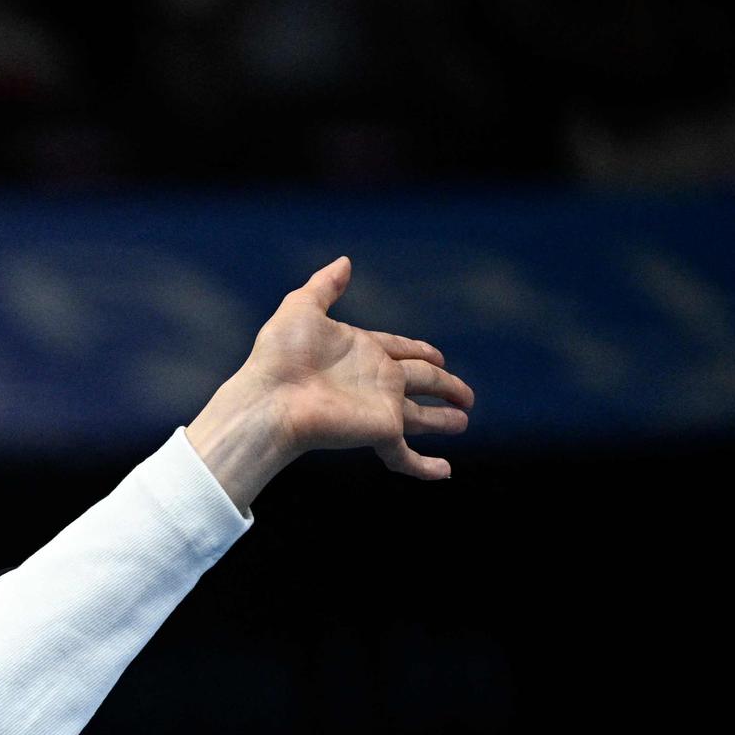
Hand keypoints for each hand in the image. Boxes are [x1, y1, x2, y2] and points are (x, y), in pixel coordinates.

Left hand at [231, 256, 476, 479]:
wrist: (269, 399)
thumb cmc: (279, 356)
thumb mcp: (301, 309)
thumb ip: (324, 286)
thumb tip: (344, 261)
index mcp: (362, 350)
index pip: (401, 349)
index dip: (420, 351)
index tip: (437, 355)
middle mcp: (375, 379)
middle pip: (421, 381)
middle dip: (444, 386)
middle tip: (465, 395)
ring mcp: (379, 407)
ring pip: (421, 416)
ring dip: (442, 419)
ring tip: (462, 421)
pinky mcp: (379, 431)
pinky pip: (406, 455)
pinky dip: (424, 467)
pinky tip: (444, 473)